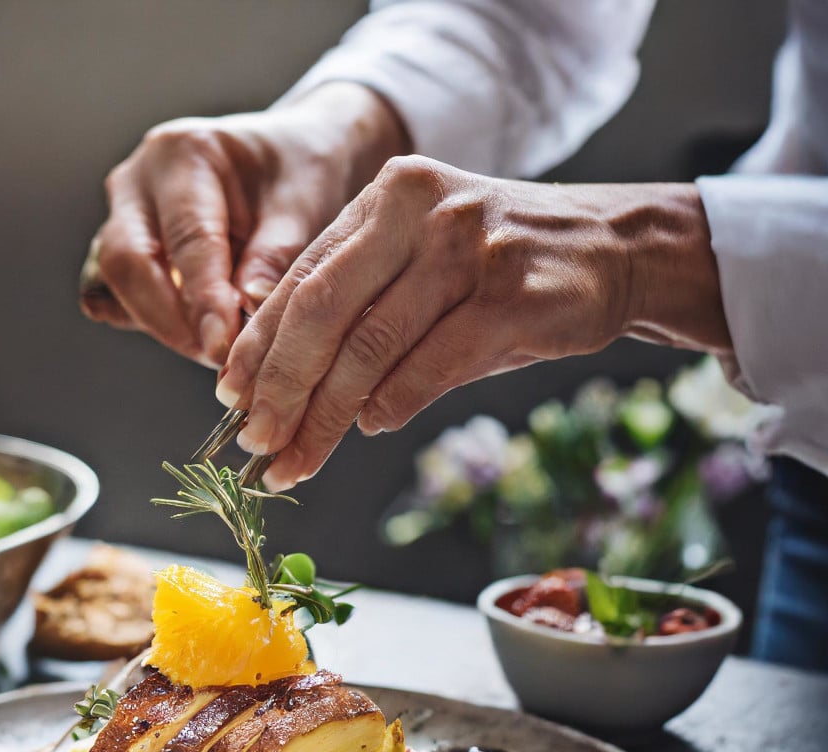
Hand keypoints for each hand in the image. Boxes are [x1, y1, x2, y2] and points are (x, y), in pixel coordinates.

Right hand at [80, 83, 408, 365]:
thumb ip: (273, 258)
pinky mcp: (125, 247)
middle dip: (168, 321)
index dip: (203, 301)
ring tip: (217, 348)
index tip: (222, 349)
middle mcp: (139, 179)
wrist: (292, 158)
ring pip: (116, 284)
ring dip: (162, 325)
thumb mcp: (303, 207)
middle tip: (218, 358)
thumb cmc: (300, 174)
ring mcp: (123, 213)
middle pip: (127, 262)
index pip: (187, 240)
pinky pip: (117, 295)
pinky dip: (151, 320)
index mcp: (185, 154)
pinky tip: (192, 333)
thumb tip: (247, 309)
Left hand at [214, 157, 730, 490]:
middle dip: (280, 387)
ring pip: (369, 348)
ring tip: (294, 460)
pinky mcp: (512, 295)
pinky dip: (391, 406)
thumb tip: (281, 392)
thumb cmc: (500, 271)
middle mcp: (422, 209)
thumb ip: (357, 309)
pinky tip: (368, 430)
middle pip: (323, 313)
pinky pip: (429, 366)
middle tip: (254, 442)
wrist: (615, 249)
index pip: (302, 279)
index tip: (230, 397)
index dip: (259, 345)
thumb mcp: (420, 268)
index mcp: (387, 196)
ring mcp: (469, 247)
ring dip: (323, 417)